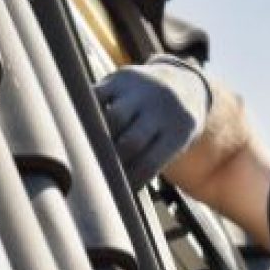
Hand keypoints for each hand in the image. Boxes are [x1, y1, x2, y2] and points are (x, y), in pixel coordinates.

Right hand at [93, 55, 211, 188]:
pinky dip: (89, 113)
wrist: (183, 83)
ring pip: (112, 119)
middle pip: (129, 142)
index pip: (148, 164)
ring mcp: (141, 90)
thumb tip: (116, 191)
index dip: (129, 181)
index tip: (115, 192)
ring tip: (91, 152)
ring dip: (99, 139)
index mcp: (179, 130)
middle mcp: (161, 106)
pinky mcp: (121, 77)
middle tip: (101, 172)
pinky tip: (86, 127)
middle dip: (113, 162)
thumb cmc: (171, 129)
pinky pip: (98, 98)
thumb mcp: (175, 147)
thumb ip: (150, 165)